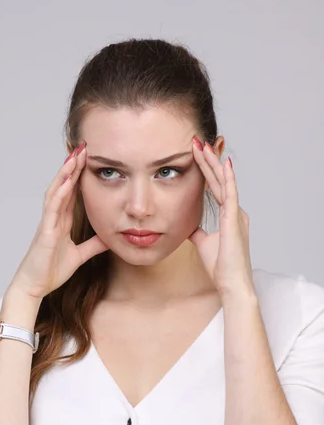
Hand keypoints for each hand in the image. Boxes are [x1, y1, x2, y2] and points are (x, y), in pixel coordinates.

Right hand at [10, 142, 108, 299]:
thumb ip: (93, 245)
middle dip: (73, 167)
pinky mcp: (45, 233)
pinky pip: (52, 210)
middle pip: (63, 186)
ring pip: (56, 192)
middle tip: (84, 146)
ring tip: (74, 156)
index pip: (71, 193)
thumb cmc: (51, 271)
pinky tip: (66, 182)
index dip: (79, 175)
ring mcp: (48, 224)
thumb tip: (110, 238)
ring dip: (65, 174)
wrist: (34, 287)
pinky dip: (59, 195)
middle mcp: (54, 218)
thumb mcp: (80, 256)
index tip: (89, 158)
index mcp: (61, 222)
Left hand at [188, 136, 254, 298]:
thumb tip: (189, 225)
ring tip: (204, 145)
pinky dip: (227, 177)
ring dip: (213, 163)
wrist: (230, 282)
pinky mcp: (235, 219)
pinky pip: (231, 193)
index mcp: (229, 214)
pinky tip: (223, 163)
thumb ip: (198, 231)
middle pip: (219, 180)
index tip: (195, 154)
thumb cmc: (220, 266)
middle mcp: (234, 210)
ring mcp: (236, 213)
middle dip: (208, 160)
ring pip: (223, 182)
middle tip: (197, 141)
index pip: (215, 186)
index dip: (205, 170)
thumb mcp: (203, 243)